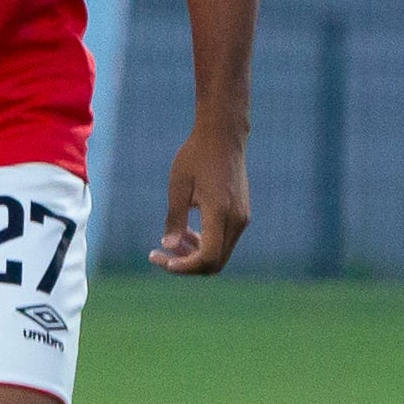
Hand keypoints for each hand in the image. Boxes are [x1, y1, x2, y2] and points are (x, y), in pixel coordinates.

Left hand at [149, 123, 249, 273]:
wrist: (223, 136)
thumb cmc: (196, 157)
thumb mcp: (178, 187)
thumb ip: (175, 219)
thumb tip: (169, 247)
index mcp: (220, 212)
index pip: (208, 258)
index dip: (185, 267)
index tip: (163, 261)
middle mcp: (236, 219)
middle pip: (215, 263)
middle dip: (187, 265)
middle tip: (161, 254)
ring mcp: (242, 218)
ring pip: (220, 254)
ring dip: (195, 255)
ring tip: (171, 243)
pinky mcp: (241, 215)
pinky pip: (224, 241)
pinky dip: (206, 244)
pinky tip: (188, 233)